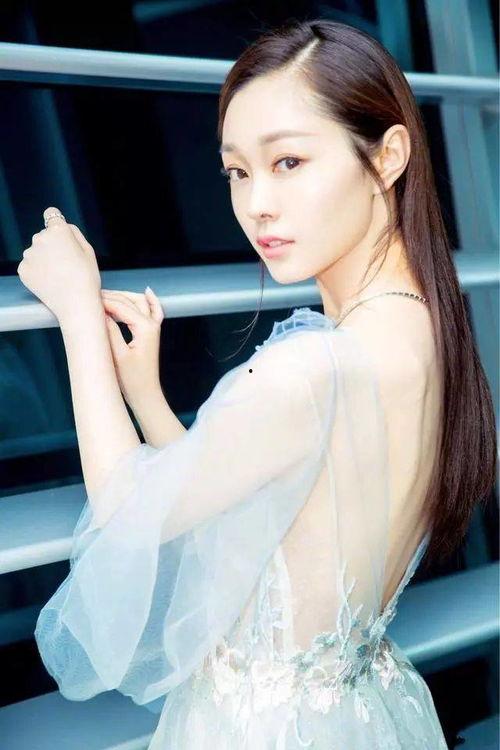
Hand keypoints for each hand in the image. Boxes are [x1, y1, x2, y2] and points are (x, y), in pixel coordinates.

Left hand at [17, 207, 100, 320]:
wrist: (76, 304)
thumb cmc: (87, 278)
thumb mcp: (89, 250)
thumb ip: (74, 232)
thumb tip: (63, 225)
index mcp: (58, 230)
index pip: (51, 214)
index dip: (56, 224)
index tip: (59, 234)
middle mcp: (40, 238)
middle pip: (44, 236)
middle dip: (52, 245)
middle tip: (66, 264)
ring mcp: (29, 255)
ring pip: (36, 252)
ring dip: (43, 259)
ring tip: (58, 275)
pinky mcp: (22, 269)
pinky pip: (30, 266)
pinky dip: (37, 272)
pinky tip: (50, 281)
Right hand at [101, 286, 164, 405]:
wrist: (145, 394)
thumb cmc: (131, 380)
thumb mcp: (117, 355)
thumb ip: (110, 331)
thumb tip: (101, 313)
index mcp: (145, 328)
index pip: (121, 307)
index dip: (103, 301)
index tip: (86, 299)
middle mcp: (152, 325)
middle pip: (130, 301)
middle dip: (111, 296)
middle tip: (91, 295)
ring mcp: (154, 328)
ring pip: (140, 302)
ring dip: (124, 296)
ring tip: (105, 295)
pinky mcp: (151, 334)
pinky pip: (155, 312)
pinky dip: (151, 301)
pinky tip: (147, 292)